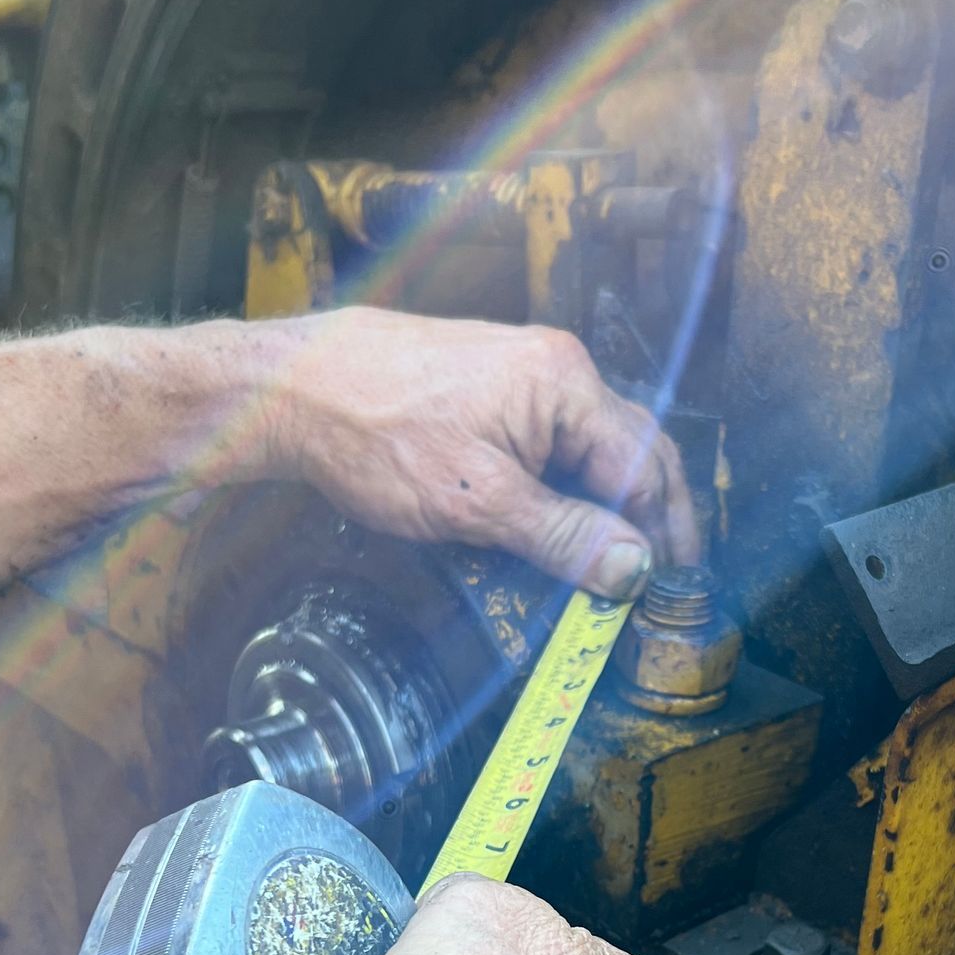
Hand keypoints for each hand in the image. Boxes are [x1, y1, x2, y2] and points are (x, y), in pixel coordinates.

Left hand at [234, 305, 700, 595]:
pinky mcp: (489, 387)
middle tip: (656, 580)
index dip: (661, 533)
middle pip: (630, 450)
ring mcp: (522, 373)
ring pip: (588, 449)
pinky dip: (563, 488)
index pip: (645, 466)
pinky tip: (554, 527)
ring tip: (609, 566)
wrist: (289, 388)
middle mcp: (556, 367)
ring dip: (605, 506)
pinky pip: (549, 441)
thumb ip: (563, 536)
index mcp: (566, 385)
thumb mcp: (478, 503)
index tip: (665, 587)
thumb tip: (634, 568)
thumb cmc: (375, 435)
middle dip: (648, 517)